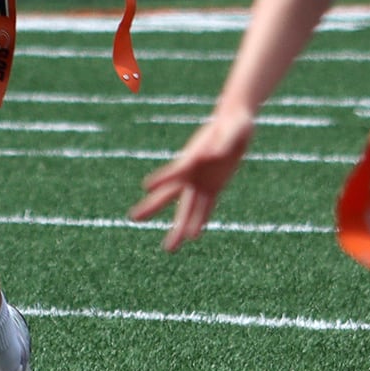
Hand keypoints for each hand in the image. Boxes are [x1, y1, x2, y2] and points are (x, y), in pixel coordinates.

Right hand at [129, 108, 256, 251]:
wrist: (236, 122)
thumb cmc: (233, 123)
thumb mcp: (233, 130)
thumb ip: (222, 144)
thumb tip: (213, 156)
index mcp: (194, 157)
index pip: (175, 170)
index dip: (162, 177)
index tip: (146, 186)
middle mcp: (193, 173)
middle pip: (170, 194)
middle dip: (152, 207)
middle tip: (133, 218)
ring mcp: (202, 181)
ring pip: (188, 208)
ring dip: (180, 226)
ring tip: (169, 248)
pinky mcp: (215, 186)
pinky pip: (207, 207)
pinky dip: (200, 220)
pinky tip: (193, 236)